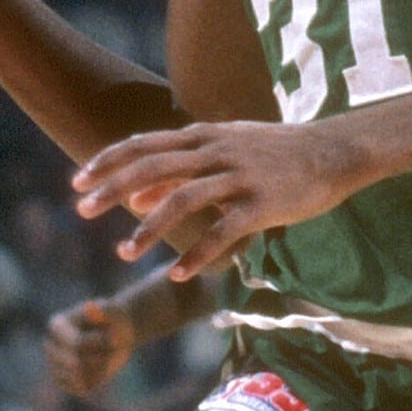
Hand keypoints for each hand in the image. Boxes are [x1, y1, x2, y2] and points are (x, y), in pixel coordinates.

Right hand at [44, 299, 136, 395]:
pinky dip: (97, 380)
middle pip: (77, 364)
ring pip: (80, 378)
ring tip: (107, 355)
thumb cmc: (113, 320)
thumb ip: (104, 310)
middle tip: (112, 348)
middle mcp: (50, 346)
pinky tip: (101, 368)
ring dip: (100, 369)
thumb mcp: (114, 312)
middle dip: (101, 358)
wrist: (115, 334)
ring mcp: (54, 366)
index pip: (76, 344)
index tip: (113, 338)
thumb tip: (90, 307)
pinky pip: (82, 389)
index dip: (100, 344)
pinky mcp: (64, 383)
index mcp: (57, 325)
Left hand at [73, 119, 369, 279]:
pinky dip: (197, 253)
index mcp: (204, 136)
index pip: (145, 144)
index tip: (77, 182)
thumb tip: (135, 196)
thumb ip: (180, 171)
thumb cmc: (274, 153)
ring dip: (149, 227)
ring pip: (184, 199)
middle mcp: (217, 151)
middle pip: (154, 166)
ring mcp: (240, 176)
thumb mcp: (224, 151)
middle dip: (113, 189)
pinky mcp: (263, 204)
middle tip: (82, 211)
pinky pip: (223, 230)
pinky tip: (177, 274)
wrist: (334, 151)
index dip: (108, 162)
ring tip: (124, 253)